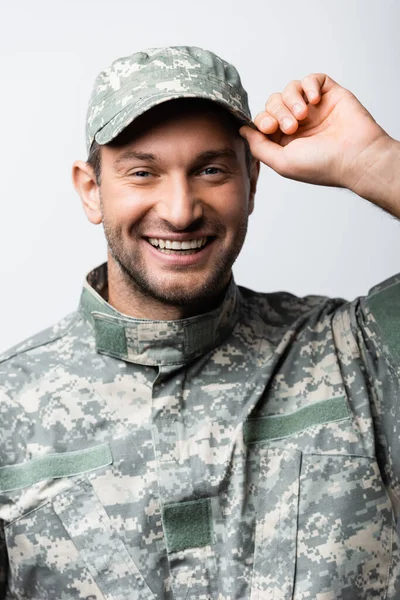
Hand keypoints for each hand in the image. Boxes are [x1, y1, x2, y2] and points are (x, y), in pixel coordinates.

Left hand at [239, 73, 389, 190]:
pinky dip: (309, 86)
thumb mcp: (282, 162)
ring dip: (292, 99)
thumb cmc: (321, 165)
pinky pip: (312, 79)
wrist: (355, 156)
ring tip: (304, 115)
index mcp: (285, 140)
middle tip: (292, 127)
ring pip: (290, 89)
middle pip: (273, 102)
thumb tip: (242, 130)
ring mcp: (314, 108)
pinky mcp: (330, 94)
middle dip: (277, 111)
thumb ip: (259, 146)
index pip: (263, 120)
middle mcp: (298, 123)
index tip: (270, 127)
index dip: (262, 120)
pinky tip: (315, 100)